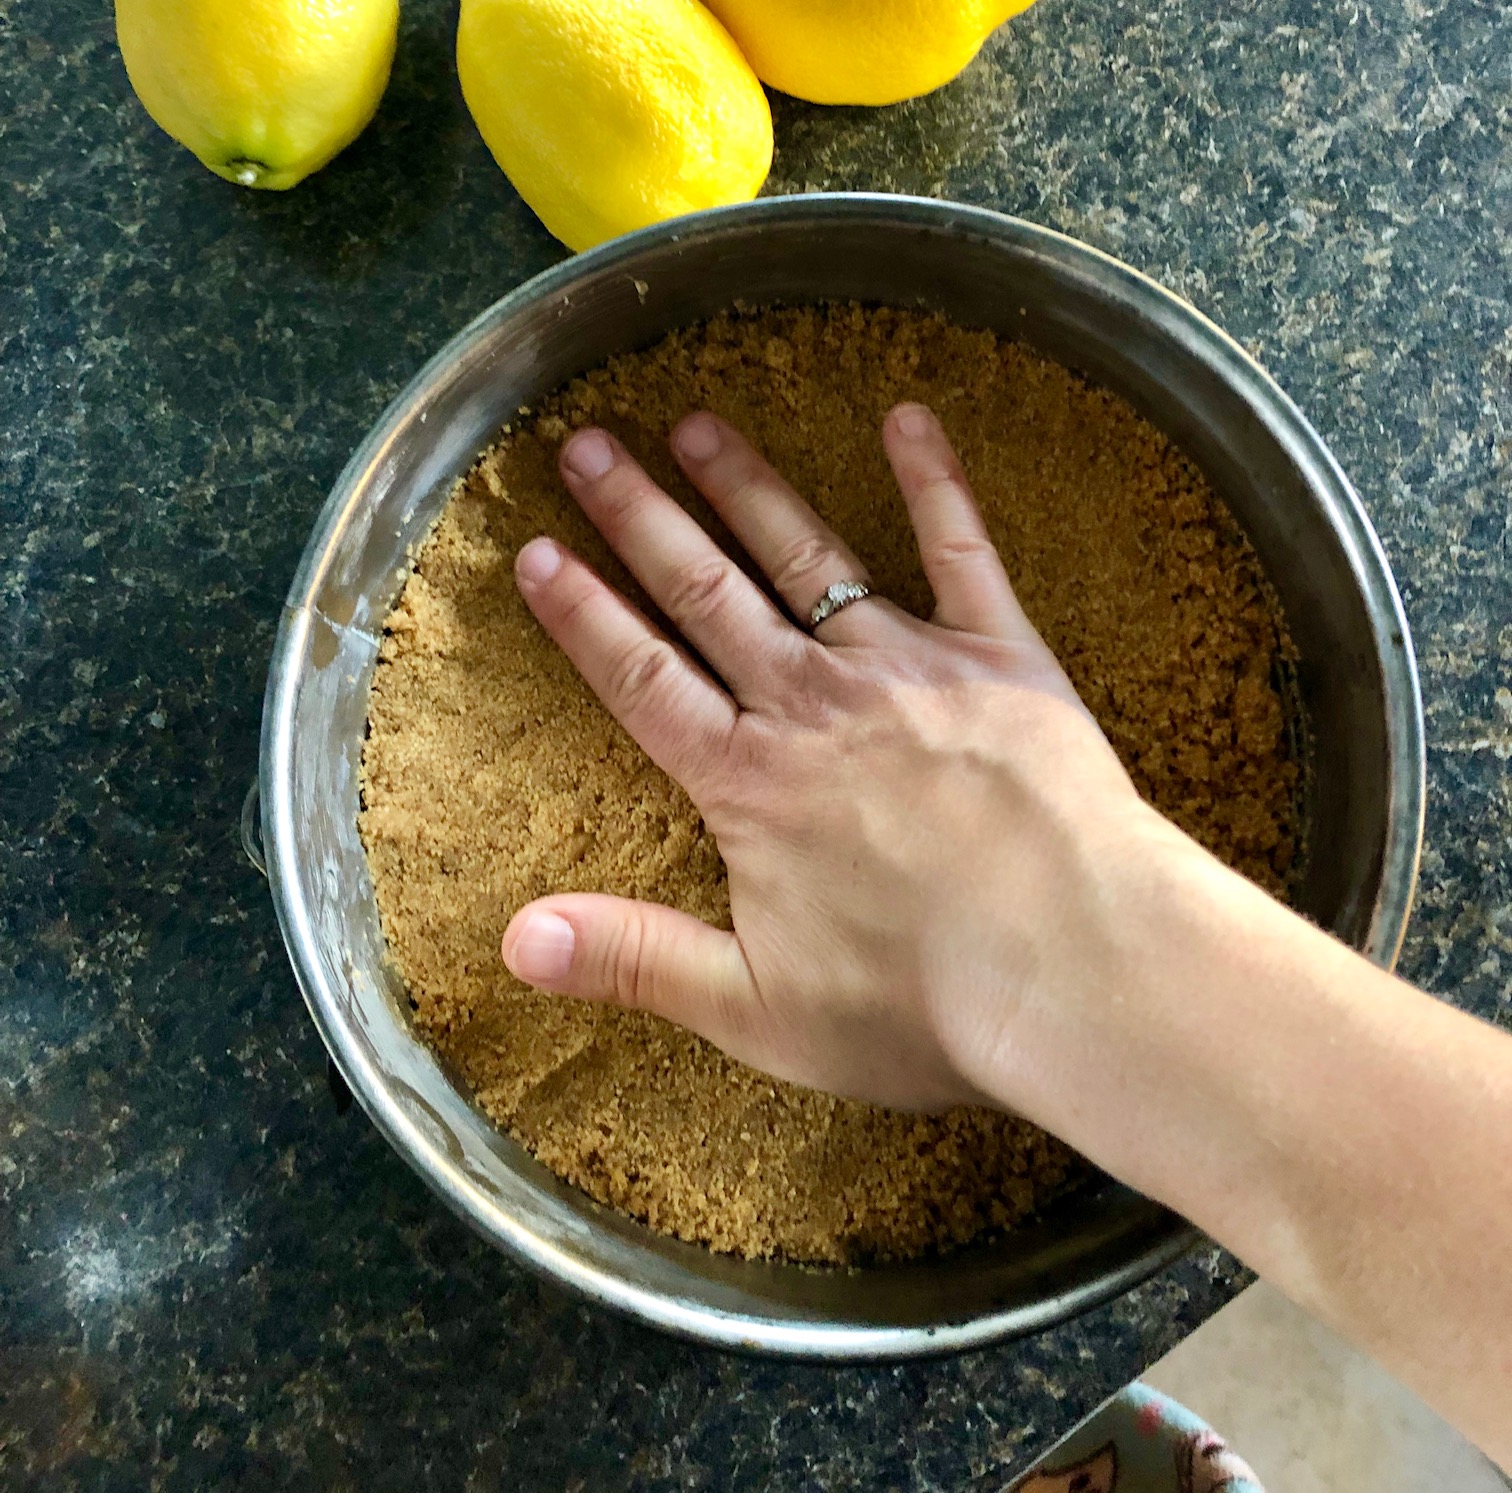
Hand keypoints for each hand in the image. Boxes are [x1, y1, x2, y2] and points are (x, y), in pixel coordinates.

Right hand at [500, 403, 1164, 1111]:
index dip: (582, 617)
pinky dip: (935, 480)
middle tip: (588, 443)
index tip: (534, 552)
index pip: (642, 681)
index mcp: (750, 783)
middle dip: (640, 518)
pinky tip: (909, 416)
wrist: (1073, 967)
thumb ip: (632, 960)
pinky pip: (961, 549)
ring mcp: (907, 666)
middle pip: (707, 594)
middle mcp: (814, 704)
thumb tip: (512, 941)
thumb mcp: (754, 1008)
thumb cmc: (919, 1001)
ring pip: (806, 556)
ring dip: (747, 487)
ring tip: (697, 422)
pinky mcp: (1001, 656)